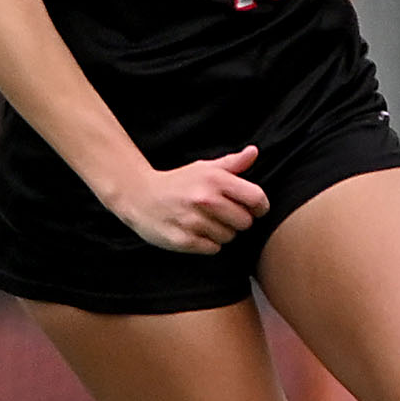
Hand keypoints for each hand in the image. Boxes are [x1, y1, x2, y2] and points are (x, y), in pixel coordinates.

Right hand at [109, 146, 269, 254]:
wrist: (139, 196)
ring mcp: (194, 221)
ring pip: (229, 237)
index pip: (256, 199)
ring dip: (222, 233)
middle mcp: (205, 199)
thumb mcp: (203, 168)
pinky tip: (196, 232)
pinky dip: (208, 243)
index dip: (260, 207)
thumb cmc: (177, 182)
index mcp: (215, 179)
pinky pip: (213, 248)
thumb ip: (232, 163)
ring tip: (205, 222)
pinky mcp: (184, 240)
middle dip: (238, 221)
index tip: (252, 208)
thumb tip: (254, 152)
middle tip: (222, 215)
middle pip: (245, 222)